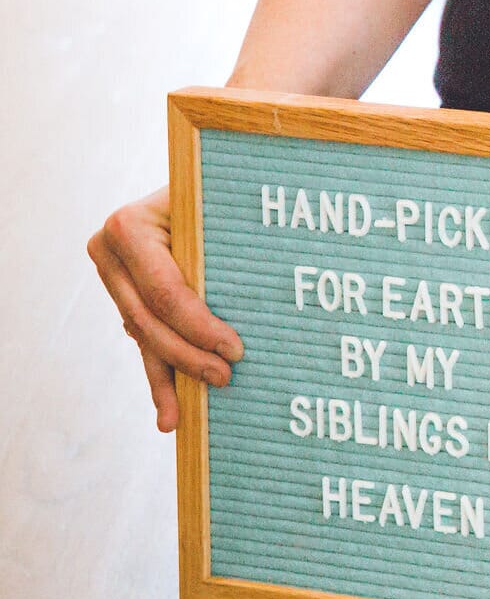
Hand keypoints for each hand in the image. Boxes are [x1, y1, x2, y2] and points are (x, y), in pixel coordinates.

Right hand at [85, 186, 242, 431]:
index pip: (167, 292)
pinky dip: (158, 376)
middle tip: (226, 378)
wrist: (195, 181)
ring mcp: (111, 276)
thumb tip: (272, 278)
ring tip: (179, 418)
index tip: (237, 350)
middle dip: (189, 356)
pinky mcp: (122, 295)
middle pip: (151, 321)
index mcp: (127, 227)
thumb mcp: (216, 205)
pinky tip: (169, 413)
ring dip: (166, 380)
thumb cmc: (217, 190)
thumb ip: (220, 237)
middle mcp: (109, 252)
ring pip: (142, 337)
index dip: (200, 327)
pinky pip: (142, 339)